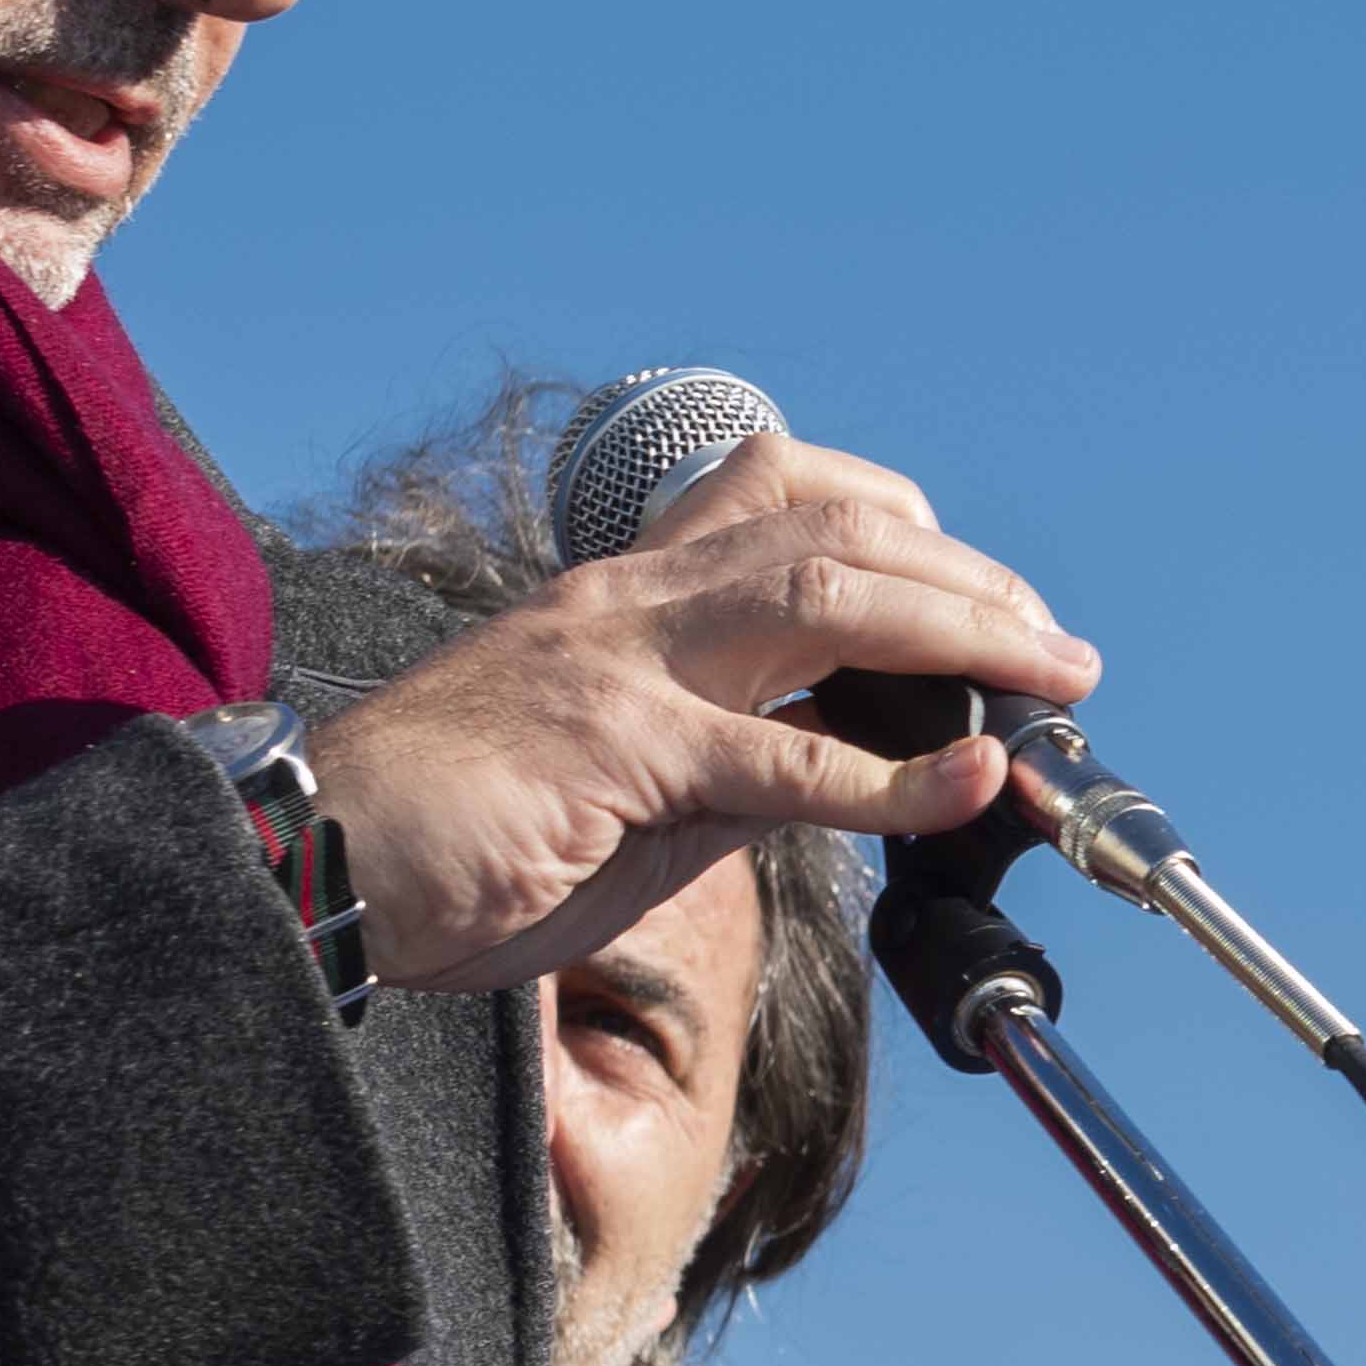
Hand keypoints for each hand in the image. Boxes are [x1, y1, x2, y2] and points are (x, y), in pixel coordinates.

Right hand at [308, 430, 1098, 992]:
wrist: (309, 865)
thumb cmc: (452, 839)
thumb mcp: (624, 788)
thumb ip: (731, 765)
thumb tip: (844, 775)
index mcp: (628, 596)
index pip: (784, 501)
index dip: (905, 534)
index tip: (984, 597)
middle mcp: (633, 601)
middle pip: (837, 532)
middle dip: (968, 580)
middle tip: (1056, 645)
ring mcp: (625, 665)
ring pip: (827, 596)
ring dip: (963, 632)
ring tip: (1051, 678)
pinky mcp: (618, 752)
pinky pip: (785, 759)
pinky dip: (897, 778)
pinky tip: (969, 785)